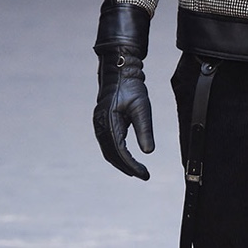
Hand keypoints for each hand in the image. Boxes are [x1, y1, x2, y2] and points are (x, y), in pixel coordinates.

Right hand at [93, 52, 154, 178]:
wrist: (119, 72)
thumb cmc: (131, 87)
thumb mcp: (142, 108)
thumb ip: (144, 130)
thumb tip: (148, 152)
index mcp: (109, 122)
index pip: (120, 152)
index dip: (132, 166)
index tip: (144, 174)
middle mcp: (101, 125)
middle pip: (112, 155)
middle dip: (127, 168)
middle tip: (143, 175)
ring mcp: (99, 124)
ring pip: (108, 151)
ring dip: (121, 163)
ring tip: (136, 171)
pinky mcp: (102, 123)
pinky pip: (108, 144)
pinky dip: (117, 154)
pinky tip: (127, 158)